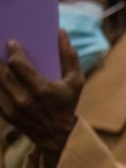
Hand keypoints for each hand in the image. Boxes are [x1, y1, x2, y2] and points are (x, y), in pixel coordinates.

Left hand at [0, 31, 83, 167]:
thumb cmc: (67, 104)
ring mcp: (12, 107)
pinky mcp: (5, 113)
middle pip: (2, 71)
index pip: (17, 64)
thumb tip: (61, 32)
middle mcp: (24, 99)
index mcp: (41, 90)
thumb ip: (69, 56)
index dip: (13, 51)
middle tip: (1, 50)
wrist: (56, 136)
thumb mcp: (76, 82)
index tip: (11, 43)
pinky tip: (1, 75)